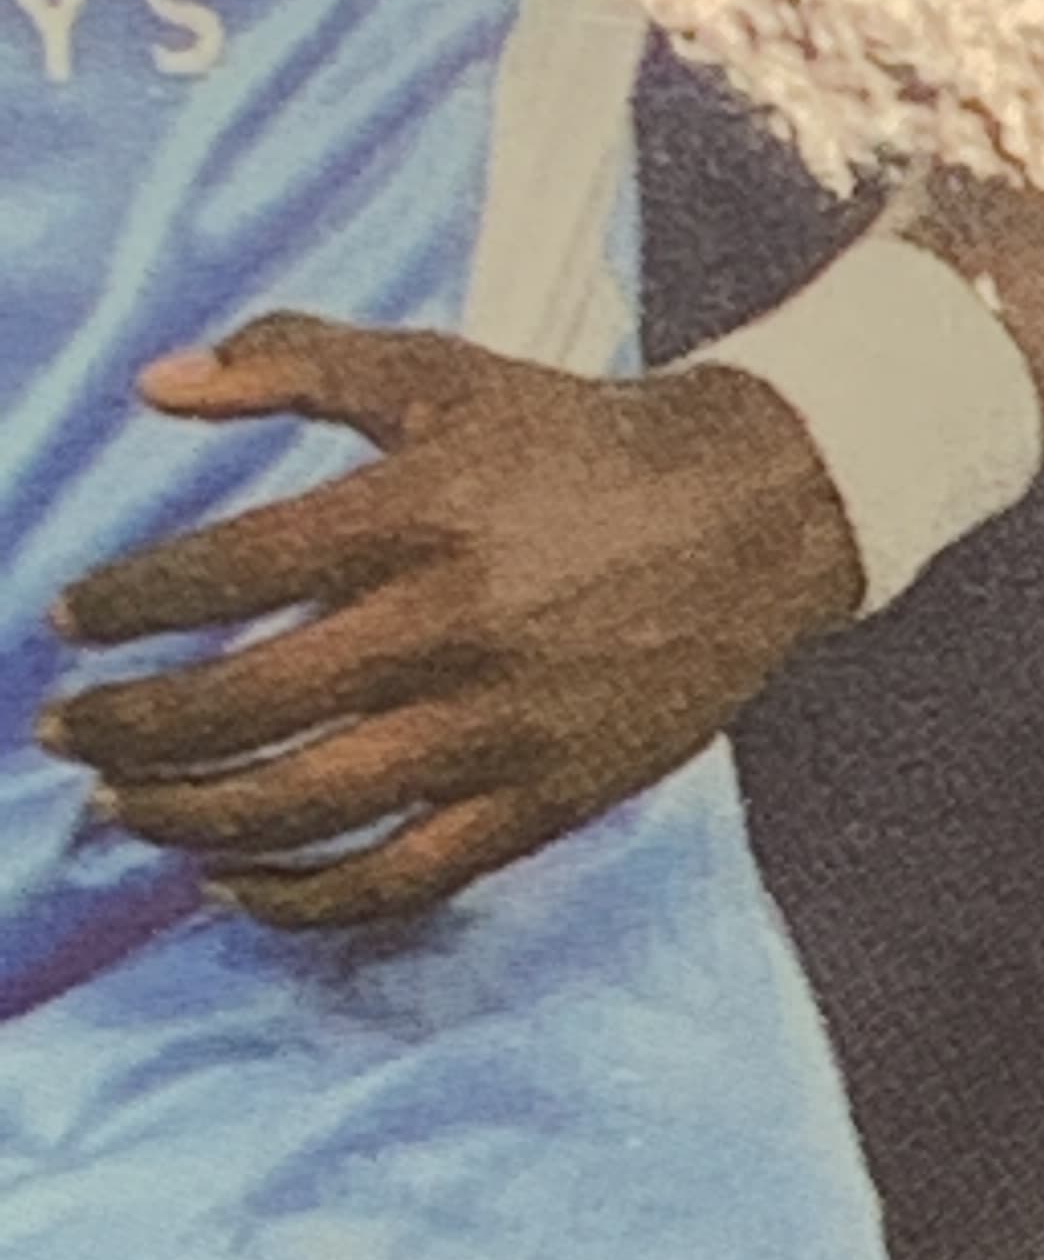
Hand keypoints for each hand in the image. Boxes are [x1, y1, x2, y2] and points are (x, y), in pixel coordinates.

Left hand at [41, 318, 865, 931]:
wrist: (758, 513)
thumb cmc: (583, 439)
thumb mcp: (443, 374)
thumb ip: (295, 362)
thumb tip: (154, 386)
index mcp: (417, 513)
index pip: (225, 572)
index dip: (125, 603)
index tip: (70, 620)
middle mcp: (451, 627)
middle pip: (243, 702)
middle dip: (129, 725)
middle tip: (65, 729)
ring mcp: (501, 727)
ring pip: (307, 802)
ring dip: (190, 815)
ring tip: (123, 808)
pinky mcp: (547, 798)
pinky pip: (404, 876)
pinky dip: (305, 897)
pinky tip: (232, 887)